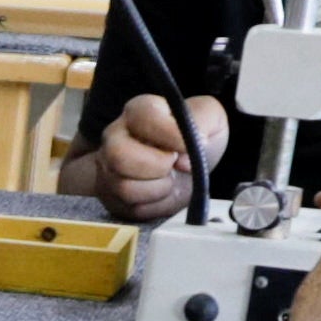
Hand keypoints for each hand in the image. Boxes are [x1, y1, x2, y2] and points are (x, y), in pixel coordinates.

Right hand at [90, 92, 219, 220]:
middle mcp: (114, 137)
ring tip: (170, 179)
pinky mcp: (112, 197)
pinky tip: (162, 193)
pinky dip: (155, 205)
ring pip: (125, 187)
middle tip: (176, 164)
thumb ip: (204, 120)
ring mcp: (109, 169)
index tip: (196, 143)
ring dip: (159, 188)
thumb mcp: (212, 118)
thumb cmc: (195, 140)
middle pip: (119, 155)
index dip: (172, 134)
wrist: (188, 170)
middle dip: (158, 166)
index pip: (144, 117)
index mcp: (138, 112)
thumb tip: (191, 147)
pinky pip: (131, 209)